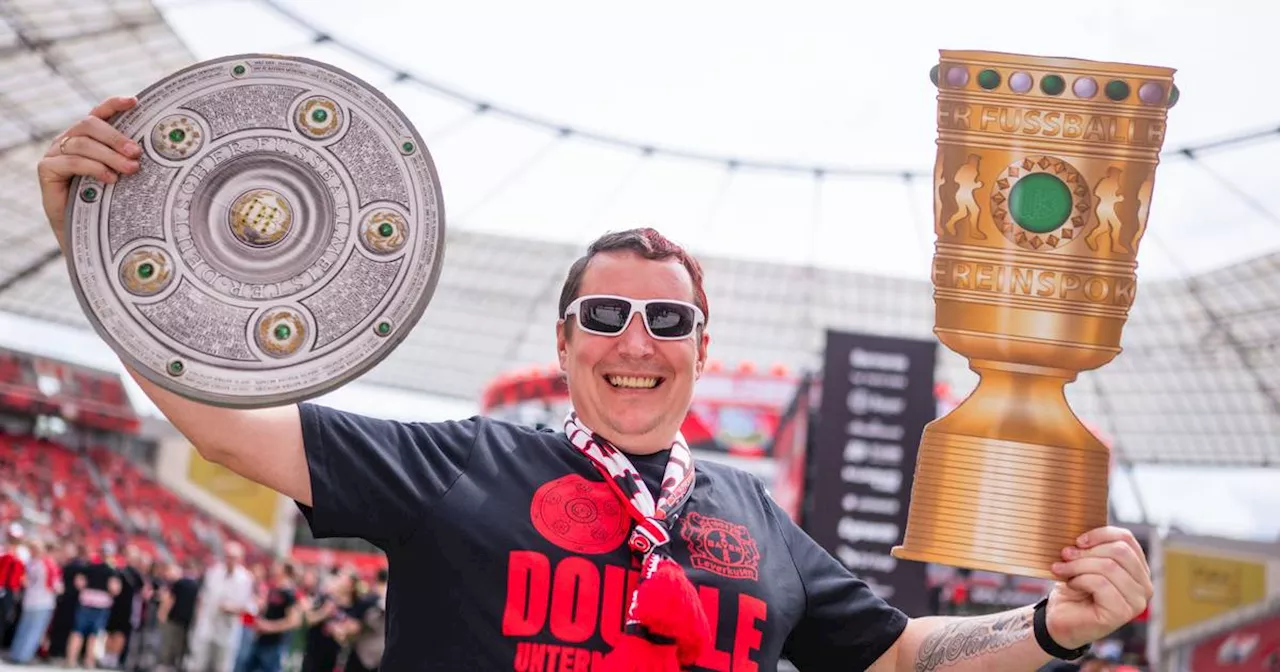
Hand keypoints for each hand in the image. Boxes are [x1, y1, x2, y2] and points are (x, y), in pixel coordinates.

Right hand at [36, 96, 142, 248]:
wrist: (85, 234)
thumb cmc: (107, 204)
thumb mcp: (122, 179)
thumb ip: (129, 161)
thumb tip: (156, 152)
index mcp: (88, 137)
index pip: (99, 113)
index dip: (114, 104)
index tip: (134, 101)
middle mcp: (69, 140)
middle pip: (90, 124)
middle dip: (116, 137)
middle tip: (137, 153)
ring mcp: (55, 153)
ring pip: (82, 143)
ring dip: (109, 155)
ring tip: (129, 169)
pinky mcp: (46, 169)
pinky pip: (70, 161)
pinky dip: (93, 168)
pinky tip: (109, 179)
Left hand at [1046, 526, 1151, 649]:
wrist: (1060, 618)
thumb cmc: (1074, 589)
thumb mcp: (1085, 562)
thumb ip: (1093, 548)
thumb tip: (1083, 536)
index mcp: (1138, 569)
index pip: (1126, 539)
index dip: (1100, 534)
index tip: (1078, 540)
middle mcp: (1144, 585)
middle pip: (1119, 551)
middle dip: (1086, 551)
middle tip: (1065, 555)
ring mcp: (1137, 601)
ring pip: (1109, 566)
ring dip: (1078, 565)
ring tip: (1062, 570)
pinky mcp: (1123, 613)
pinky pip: (1100, 583)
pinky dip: (1080, 580)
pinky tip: (1072, 585)